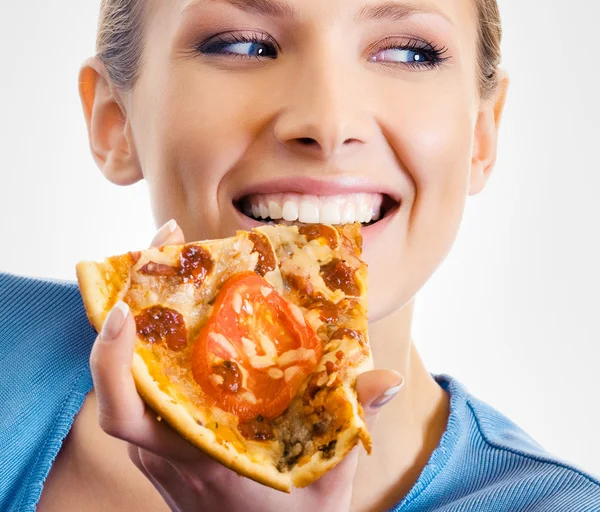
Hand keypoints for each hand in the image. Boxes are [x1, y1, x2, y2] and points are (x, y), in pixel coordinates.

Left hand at [89, 220, 404, 511]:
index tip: (123, 311)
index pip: (129, 417)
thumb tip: (386, 380)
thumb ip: (351, 428)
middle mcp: (168, 450)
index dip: (114, 363)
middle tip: (166, 244)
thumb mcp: (329, 484)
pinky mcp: (168, 440)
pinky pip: (149, 383)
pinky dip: (157, 340)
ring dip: (146, 315)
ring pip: (133, 374)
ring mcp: (163, 445)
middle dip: (131, 305)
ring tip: (177, 262)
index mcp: (198, 461)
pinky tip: (189, 307)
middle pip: (121, 377)